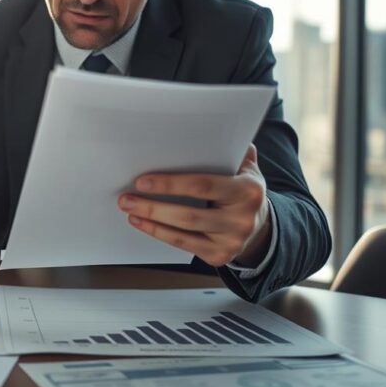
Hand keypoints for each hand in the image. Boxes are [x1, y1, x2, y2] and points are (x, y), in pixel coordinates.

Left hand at [118, 144, 271, 267]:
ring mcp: (232, 242)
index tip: (142, 181)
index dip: (170, 184)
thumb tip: (200, 129)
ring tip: (129, 209)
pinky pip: (184, 245)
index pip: (203, 185)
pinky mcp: (219, 256)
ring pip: (183, 233)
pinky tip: (143, 223)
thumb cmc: (242, 189)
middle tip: (126, 198)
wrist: (259, 225)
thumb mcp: (244, 166)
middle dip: (152, 206)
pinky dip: (159, 233)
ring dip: (151, 221)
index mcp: (248, 190)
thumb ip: (228, 148)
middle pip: (189, 215)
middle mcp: (242, 219)